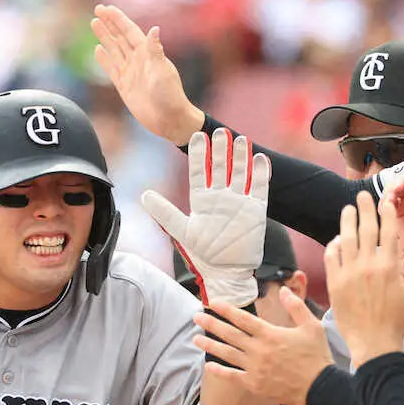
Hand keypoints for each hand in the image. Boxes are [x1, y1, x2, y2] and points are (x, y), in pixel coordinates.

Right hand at [91, 4, 204, 143]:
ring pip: (114, 50)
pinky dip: (104, 59)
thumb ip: (155, 51)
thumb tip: (154, 29)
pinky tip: (97, 50)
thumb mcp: (162, 72)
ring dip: (104, 37)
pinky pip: (112, 69)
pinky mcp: (125, 86)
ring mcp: (131, 73)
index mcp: (148, 53)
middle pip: (120, 37)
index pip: (129, 31)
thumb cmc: (170, 96)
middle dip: (109, 24)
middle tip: (97, 10)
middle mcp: (138, 60)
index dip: (118, 19)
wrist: (170, 120)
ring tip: (94, 23)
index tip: (106, 8)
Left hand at [142, 128, 270, 306]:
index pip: (199, 171)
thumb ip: (164, 212)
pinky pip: (260, 187)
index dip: (198, 154)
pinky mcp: (256, 210)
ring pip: (240, 173)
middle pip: (220, 167)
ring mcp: (239, 202)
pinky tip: (259, 157)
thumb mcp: (181, 231)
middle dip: (220, 149)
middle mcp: (221, 198)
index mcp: (202, 200)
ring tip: (240, 139)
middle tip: (220, 130)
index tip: (197, 136)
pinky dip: (260, 173)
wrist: (227, 274)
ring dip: (240, 156)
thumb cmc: (203, 255)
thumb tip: (143, 195)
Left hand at [195, 288, 332, 402]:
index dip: (226, 310)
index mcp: (271, 334)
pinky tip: (208, 366)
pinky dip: (220, 371)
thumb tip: (283, 290)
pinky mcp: (255, 384)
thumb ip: (296, 306)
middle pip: (230, 334)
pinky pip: (233, 376)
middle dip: (211, 324)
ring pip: (227, 354)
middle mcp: (259, 350)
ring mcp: (255, 368)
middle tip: (196, 317)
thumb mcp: (312, 326)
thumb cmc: (317, 355)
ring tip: (194, 339)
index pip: (243, 319)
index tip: (212, 303)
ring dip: (210, 345)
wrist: (320, 387)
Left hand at [325, 194, 403, 365]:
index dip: (387, 213)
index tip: (385, 201)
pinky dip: (334, 245)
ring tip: (348, 209)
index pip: (388, 231)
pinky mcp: (335, 284)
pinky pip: (331, 257)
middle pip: (365, 229)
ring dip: (347, 221)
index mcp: (390, 267)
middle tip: (362, 195)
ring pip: (346, 239)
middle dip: (364, 209)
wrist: (373, 343)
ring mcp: (349, 274)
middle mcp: (368, 266)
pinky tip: (337, 239)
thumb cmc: (398, 323)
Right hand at [385, 172, 403, 267]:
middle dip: (394, 186)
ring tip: (387, 205)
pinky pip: (386, 202)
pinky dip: (383, 204)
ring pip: (392, 189)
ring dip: (387, 194)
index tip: (400, 187)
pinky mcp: (397, 211)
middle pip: (402, 179)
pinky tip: (384, 211)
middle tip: (391, 197)